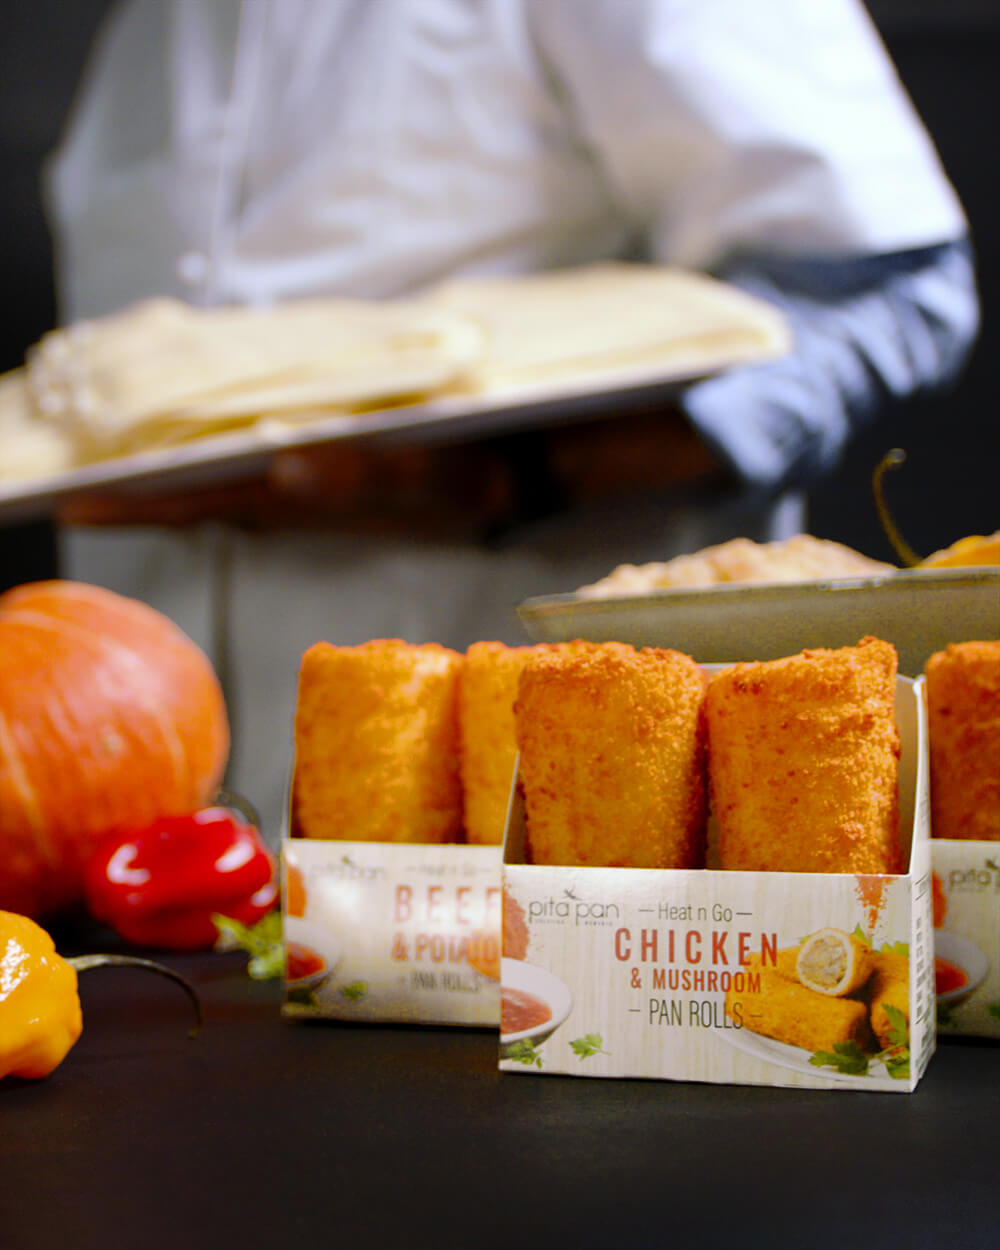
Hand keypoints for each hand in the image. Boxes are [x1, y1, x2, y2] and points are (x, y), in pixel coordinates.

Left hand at [57, 440, 515, 534]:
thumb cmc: (477, 466)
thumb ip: (364, 473)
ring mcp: (307, 491)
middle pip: (197, 502)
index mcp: (313, 499)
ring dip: (163, 482)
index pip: (208, 503)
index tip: (74, 504)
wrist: (517, 471)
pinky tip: (190, 449)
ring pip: (218, 491)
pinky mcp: (322, 476)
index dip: (141, 504)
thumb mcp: (432, 469)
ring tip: (106, 471)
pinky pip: (247, 474)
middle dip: (132, 497)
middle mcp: (298, 499)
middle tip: (64, 490)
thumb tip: (285, 470)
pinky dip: (208, 463)